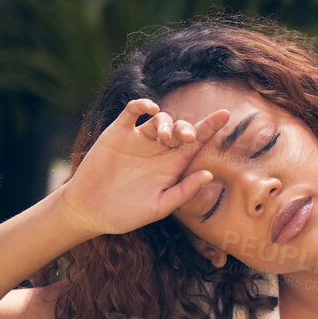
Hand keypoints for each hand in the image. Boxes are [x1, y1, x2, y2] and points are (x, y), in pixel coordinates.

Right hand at [56, 97, 230, 238]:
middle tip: (187, 138)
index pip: (195, 144)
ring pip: (159, 119)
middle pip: (180, 129)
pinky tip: (151, 107)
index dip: (210, 128)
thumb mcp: (160, 206)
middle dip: (188, 128)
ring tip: (165, 137)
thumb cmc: (127, 214)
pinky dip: (141, 105)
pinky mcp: (117, 133)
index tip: (226, 114)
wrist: (91, 210)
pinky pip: (131, 112)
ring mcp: (138, 140)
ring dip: (167, 122)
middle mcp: (158, 151)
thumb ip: (184, 190)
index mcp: (172, 167)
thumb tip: (209, 174)